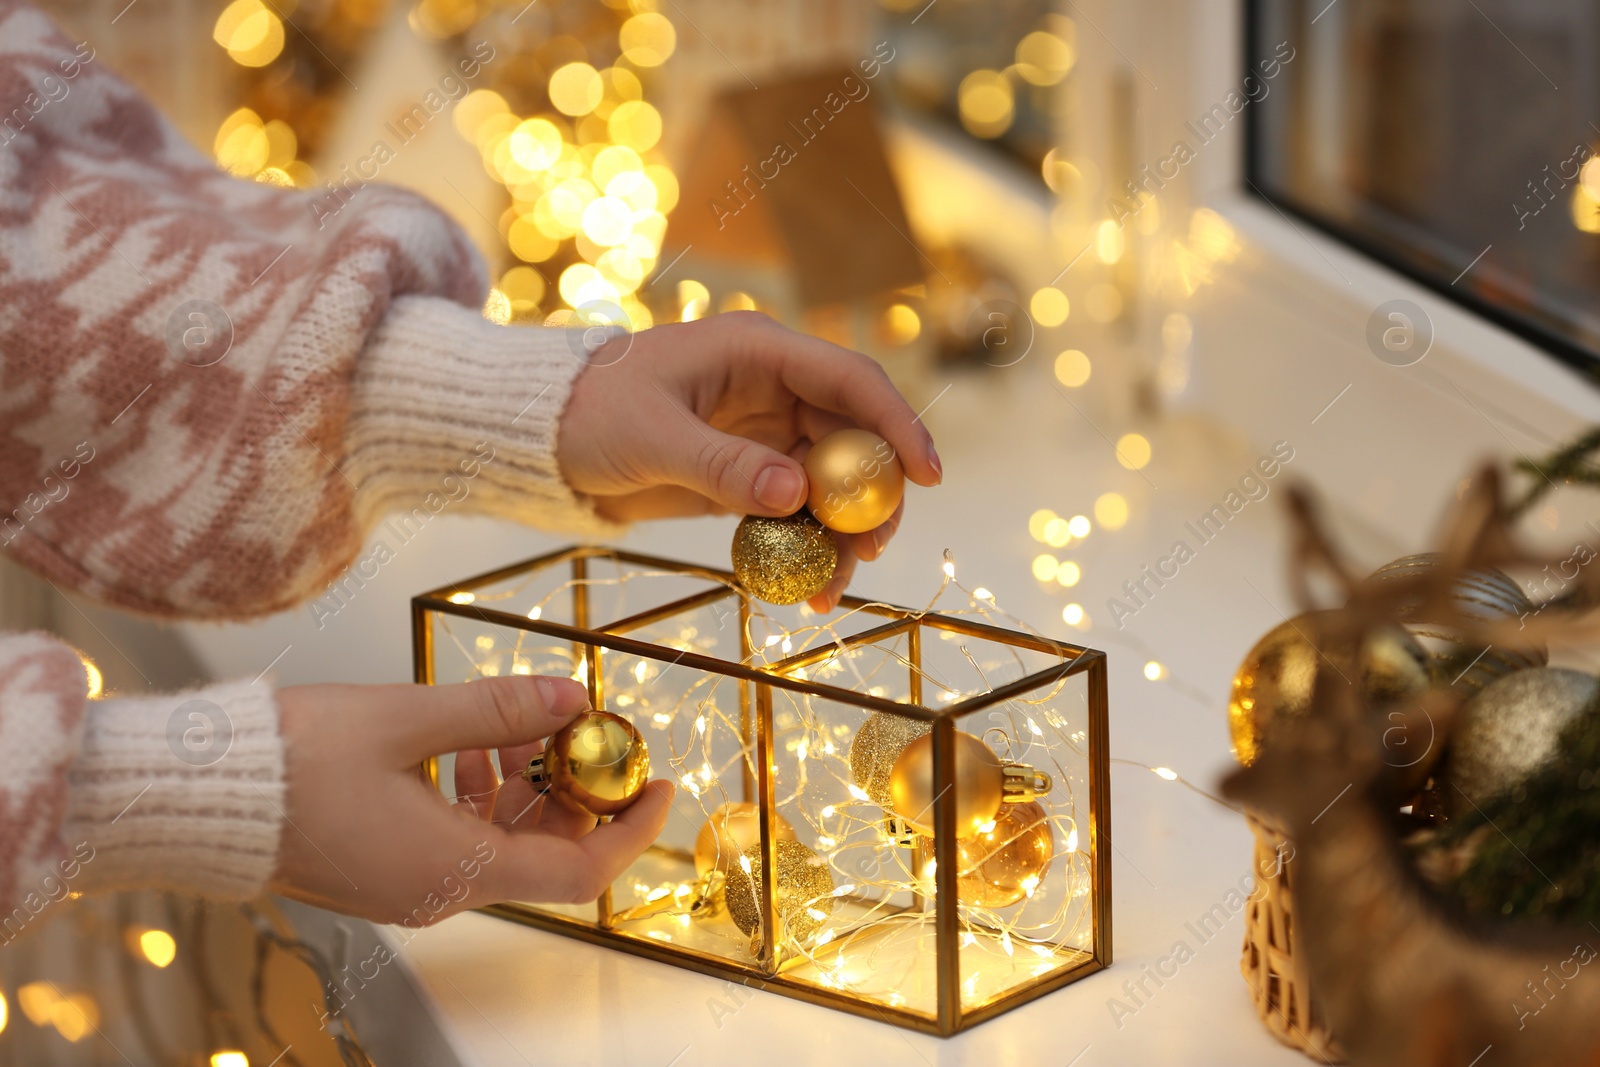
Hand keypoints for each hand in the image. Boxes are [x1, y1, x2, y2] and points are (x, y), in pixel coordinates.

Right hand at [271, 676, 671, 924]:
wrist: (192, 796)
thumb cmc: (290, 761)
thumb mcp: (407, 719)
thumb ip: (498, 709)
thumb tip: (572, 694)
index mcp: (455, 870)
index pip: (580, 871)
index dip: (631, 829)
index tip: (661, 783)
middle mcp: (438, 891)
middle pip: (544, 853)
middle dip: (576, 791)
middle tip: (584, 729)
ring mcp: (407, 884)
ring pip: (501, 841)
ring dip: (524, 784)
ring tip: (515, 720)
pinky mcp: (381, 867)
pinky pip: (457, 837)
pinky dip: (478, 792)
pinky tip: (466, 740)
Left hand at [556, 312, 942, 610]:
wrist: (540, 443)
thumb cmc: (587, 413)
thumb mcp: (651, 436)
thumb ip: (722, 465)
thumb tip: (797, 493)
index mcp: (758, 351)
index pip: (851, 381)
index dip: (897, 426)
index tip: (928, 477)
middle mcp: (774, 388)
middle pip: (853, 441)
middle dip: (871, 499)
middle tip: (872, 553)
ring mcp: (763, 435)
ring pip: (829, 485)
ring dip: (840, 536)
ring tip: (831, 590)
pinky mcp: (747, 476)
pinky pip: (795, 513)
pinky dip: (805, 548)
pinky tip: (803, 588)